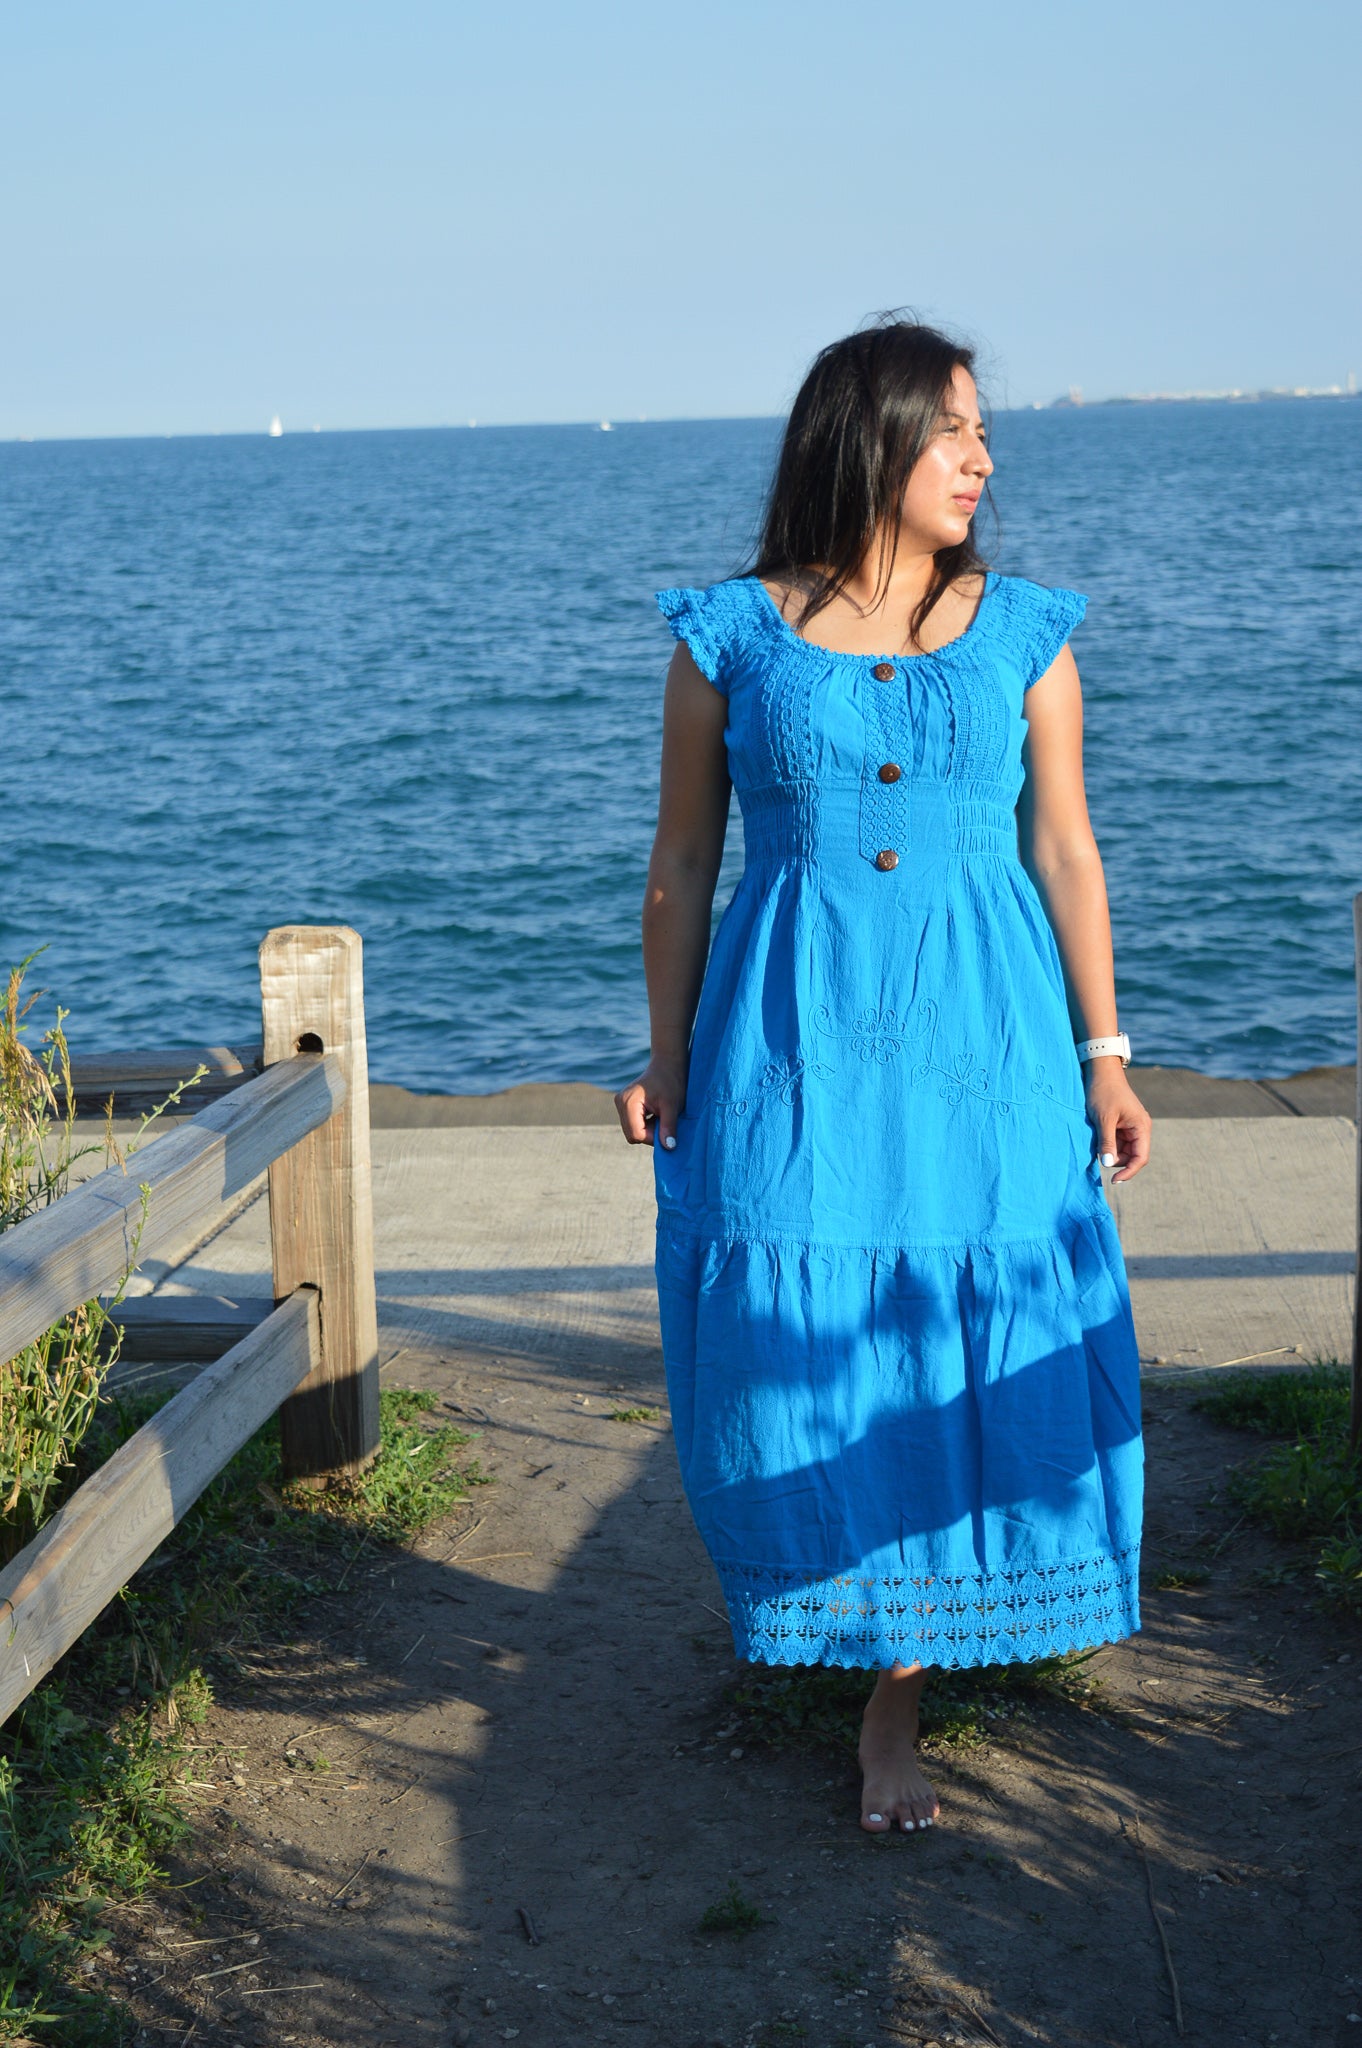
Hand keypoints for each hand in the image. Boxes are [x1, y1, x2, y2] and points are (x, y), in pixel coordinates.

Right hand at [615, 1055, 687, 1148]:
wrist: (667, 1065)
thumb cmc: (671, 1081)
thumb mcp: (672, 1105)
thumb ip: (669, 1126)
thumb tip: (669, 1147)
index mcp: (628, 1102)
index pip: (636, 1134)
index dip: (653, 1138)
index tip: (668, 1132)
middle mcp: (620, 1103)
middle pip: (632, 1135)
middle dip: (650, 1134)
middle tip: (666, 1123)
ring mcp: (621, 1104)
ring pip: (633, 1131)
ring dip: (649, 1130)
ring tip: (661, 1116)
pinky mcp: (625, 1106)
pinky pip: (634, 1125)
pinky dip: (646, 1125)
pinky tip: (656, 1114)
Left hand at [1084, 1058, 1150, 1182]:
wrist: (1100, 1072)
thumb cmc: (1103, 1092)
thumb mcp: (1103, 1119)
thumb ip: (1107, 1143)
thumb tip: (1108, 1166)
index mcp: (1141, 1127)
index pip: (1141, 1158)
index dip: (1129, 1172)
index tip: (1113, 1180)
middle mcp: (1139, 1128)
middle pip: (1131, 1156)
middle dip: (1116, 1160)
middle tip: (1097, 1154)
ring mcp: (1130, 1127)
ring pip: (1122, 1151)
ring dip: (1110, 1152)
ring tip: (1096, 1140)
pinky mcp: (1121, 1125)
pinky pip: (1116, 1142)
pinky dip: (1107, 1144)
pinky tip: (1096, 1137)